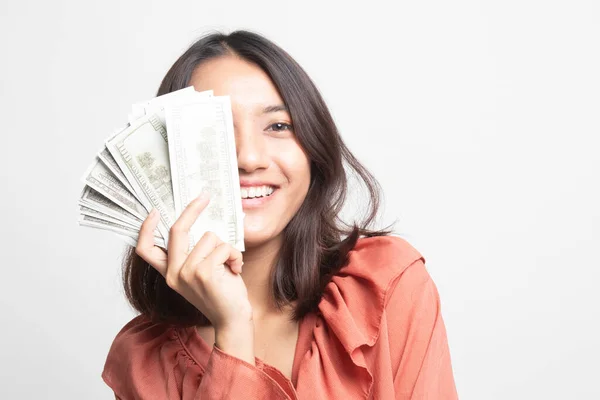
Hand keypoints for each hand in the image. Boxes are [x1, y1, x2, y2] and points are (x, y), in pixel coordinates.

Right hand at [135, 193, 252, 331]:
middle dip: (192, 209)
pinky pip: (223, 247)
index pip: (146, 249)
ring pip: (210, 237)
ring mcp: (187, 273)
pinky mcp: (203, 273)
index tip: (154, 211)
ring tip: (230, 264)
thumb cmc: (222, 294)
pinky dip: (234, 255)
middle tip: (204, 196)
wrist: (233, 320)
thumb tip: (202, 222)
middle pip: (177, 231)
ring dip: (227, 247)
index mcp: (170, 273)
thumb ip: (195, 253)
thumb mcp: (202, 272)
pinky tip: (235, 270)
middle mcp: (174, 273)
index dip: (146, 228)